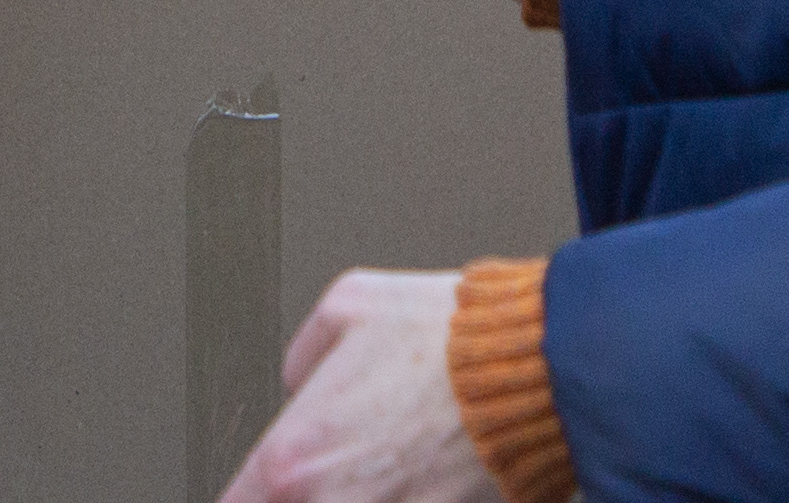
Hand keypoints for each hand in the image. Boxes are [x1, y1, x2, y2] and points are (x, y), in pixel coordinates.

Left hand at [221, 273, 503, 502]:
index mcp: (293, 458)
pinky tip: (426, 474)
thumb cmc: (451, 337)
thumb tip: (301, 379)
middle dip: (312, 492)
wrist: (538, 368)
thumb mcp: (351, 304)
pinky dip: (408, 496)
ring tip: (387, 463)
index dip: (250, 494)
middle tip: (341, 463)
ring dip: (362, 494)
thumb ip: (305, 352)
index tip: (266, 489)